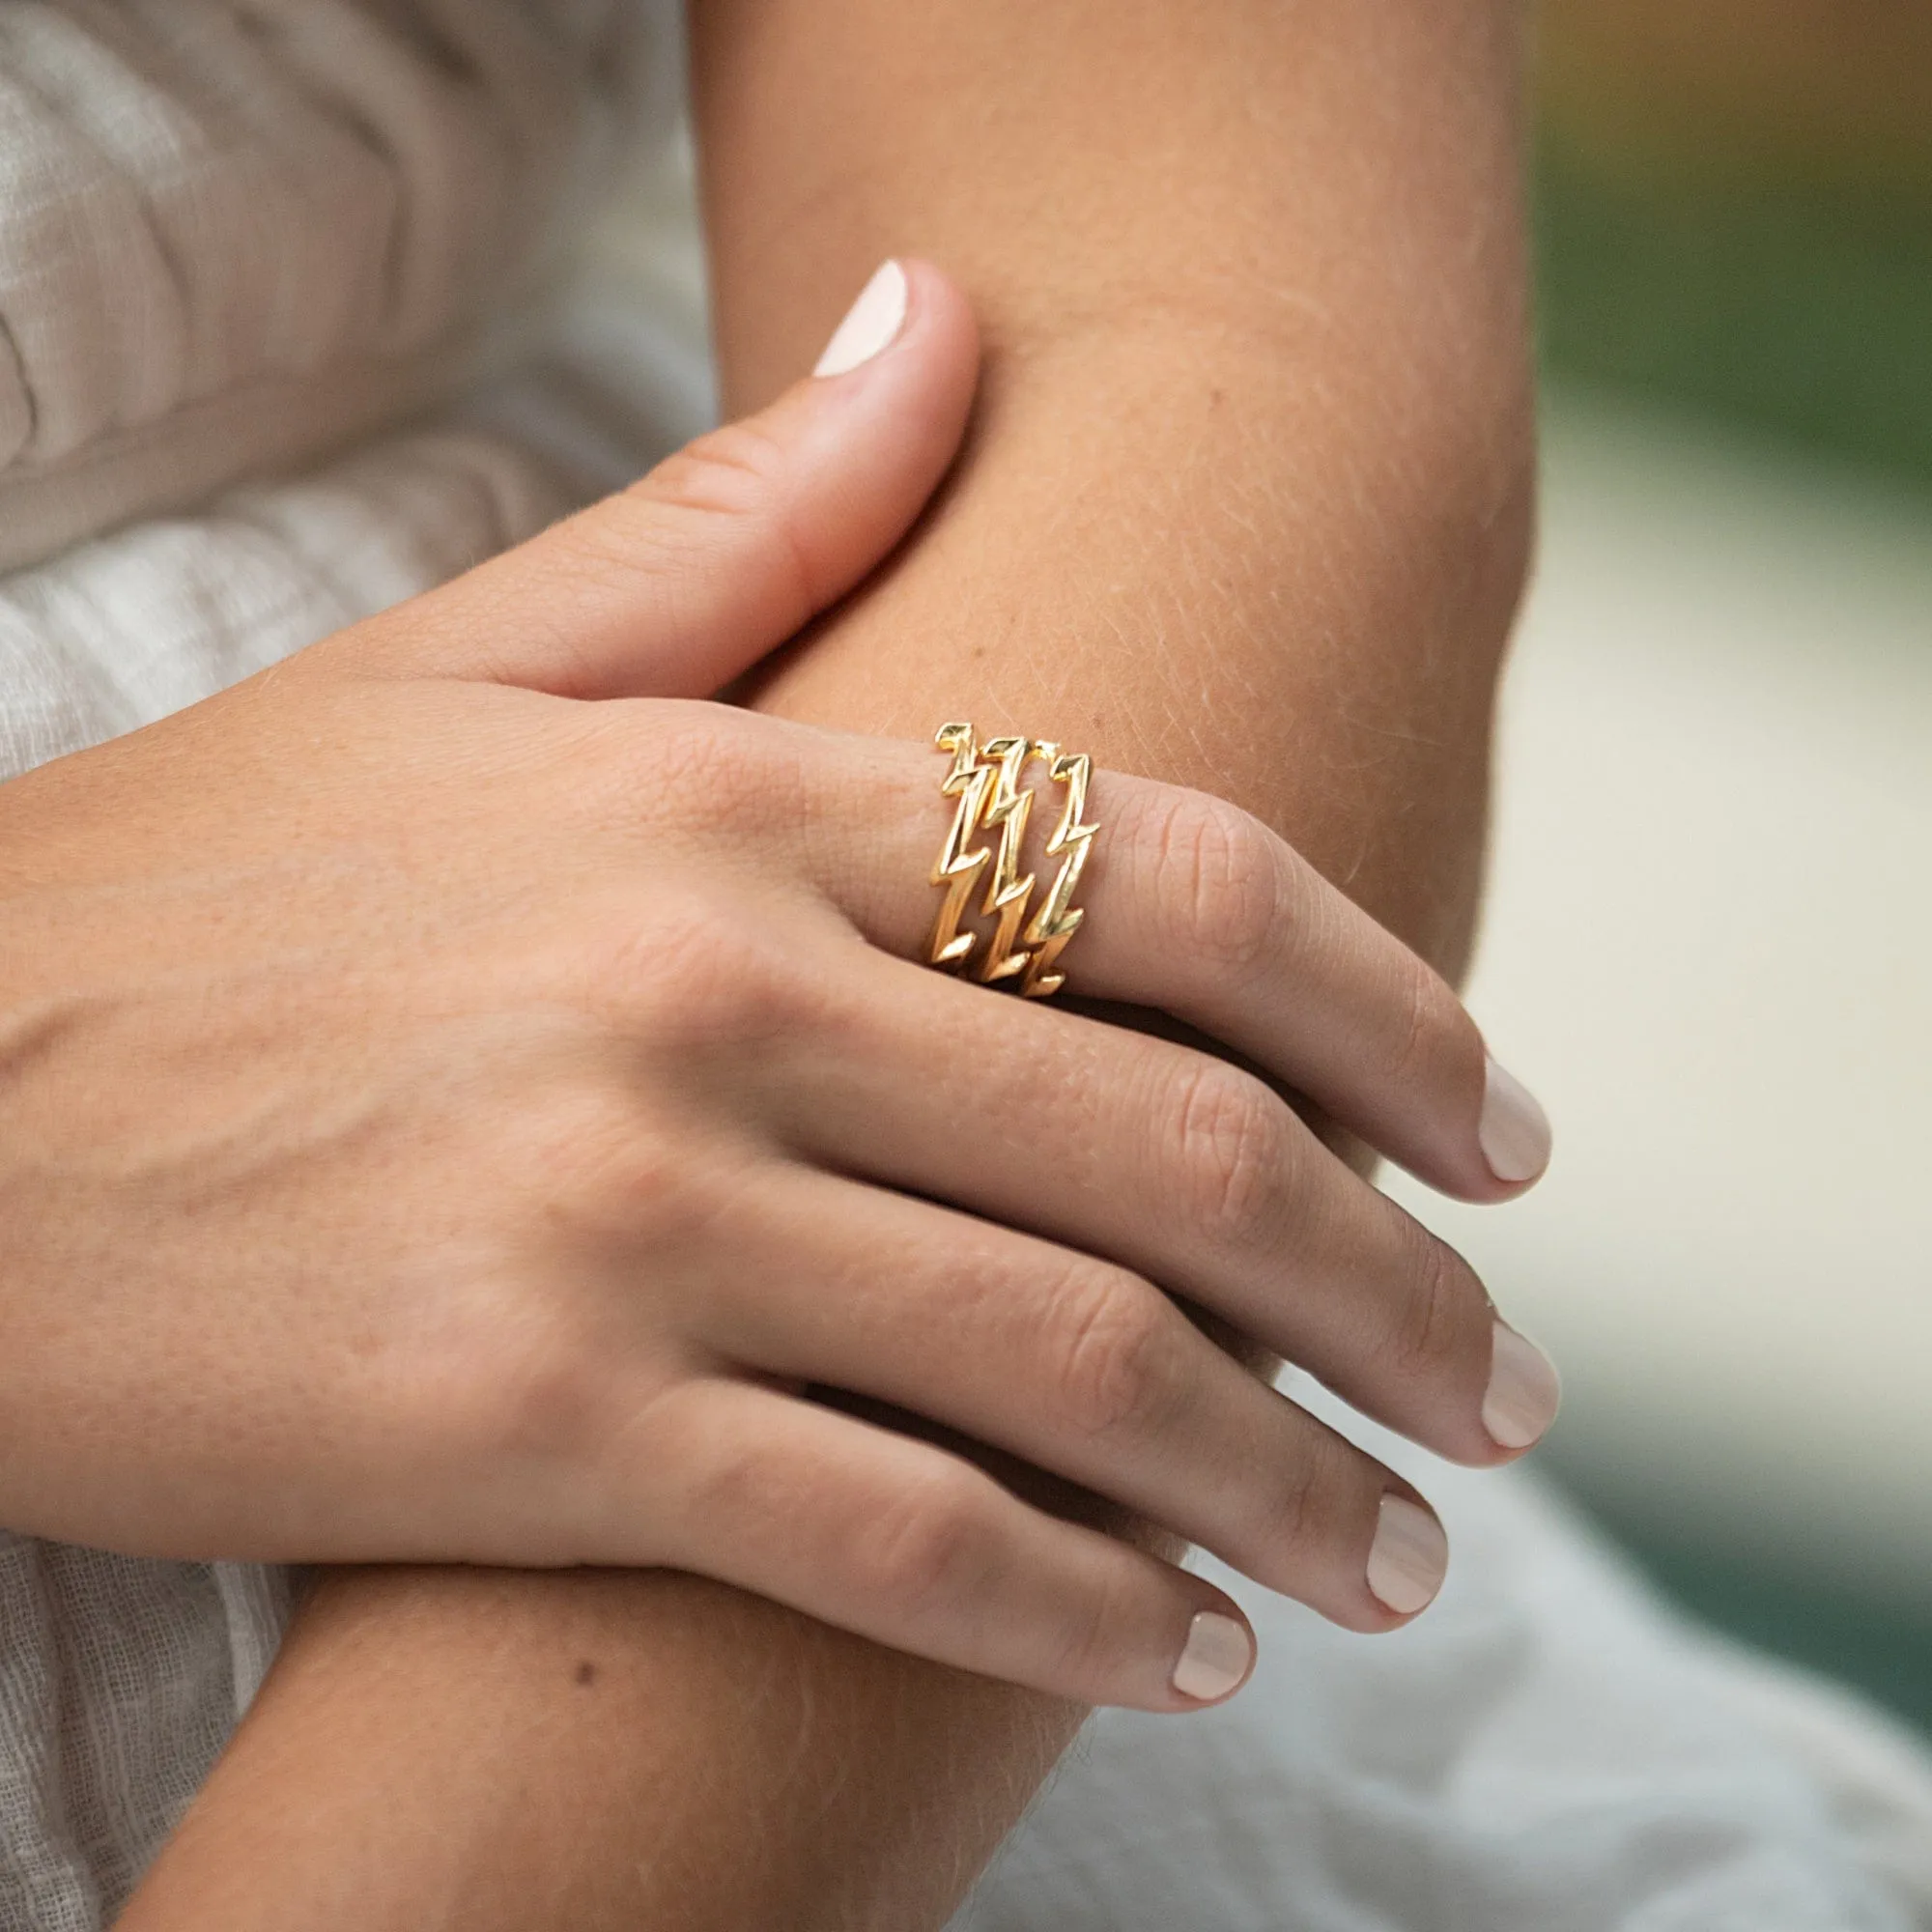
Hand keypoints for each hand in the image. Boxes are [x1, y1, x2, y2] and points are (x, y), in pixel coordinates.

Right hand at [0, 263, 1552, 1710]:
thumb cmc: (194, 894)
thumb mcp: (469, 668)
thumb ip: (745, 514)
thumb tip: (941, 321)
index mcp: (736, 791)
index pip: (1194, 885)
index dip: (1404, 1017)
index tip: (1506, 1138)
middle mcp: (725, 992)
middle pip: (1189, 1151)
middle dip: (1394, 1293)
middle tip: (1498, 1386)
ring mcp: (636, 1219)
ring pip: (1082, 1372)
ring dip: (1285, 1483)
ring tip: (1394, 1551)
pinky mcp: (536, 1429)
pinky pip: (899, 1546)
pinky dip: (1076, 1611)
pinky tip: (1182, 1647)